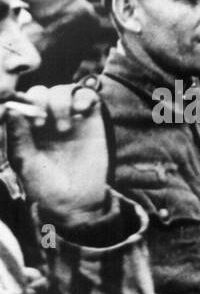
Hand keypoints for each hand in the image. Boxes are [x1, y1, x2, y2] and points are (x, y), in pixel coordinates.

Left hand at [4, 83, 108, 226]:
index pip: (22, 100)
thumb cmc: (45, 186)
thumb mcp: (25, 163)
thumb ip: (17, 136)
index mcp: (26, 127)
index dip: (24, 103)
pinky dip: (84, 97)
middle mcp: (47, 120)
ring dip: (61, 102)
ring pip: (63, 91)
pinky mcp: (93, 121)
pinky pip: (88, 96)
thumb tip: (12, 108)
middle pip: (42, 92)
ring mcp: (71, 119)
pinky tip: (81, 111)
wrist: (76, 202)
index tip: (32, 122)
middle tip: (44, 124)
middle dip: (42, 101)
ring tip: (64, 128)